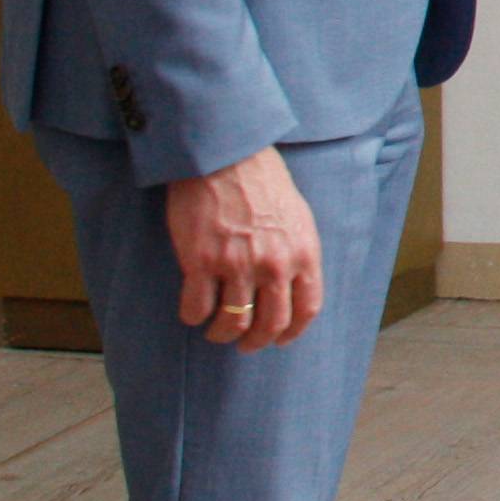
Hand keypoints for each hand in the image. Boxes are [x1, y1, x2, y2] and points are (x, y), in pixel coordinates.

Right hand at [163, 148, 323, 351]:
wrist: (226, 156)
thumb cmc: (262, 181)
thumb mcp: (297, 216)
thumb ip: (297, 252)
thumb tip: (293, 284)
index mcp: (303, 253)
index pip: (306, 310)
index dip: (292, 332)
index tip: (279, 340)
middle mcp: (274, 265)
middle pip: (270, 324)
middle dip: (256, 342)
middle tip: (244, 344)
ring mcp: (237, 266)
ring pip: (232, 323)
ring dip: (222, 334)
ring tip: (216, 330)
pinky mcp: (201, 263)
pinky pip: (197, 308)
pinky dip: (193, 317)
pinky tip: (193, 312)